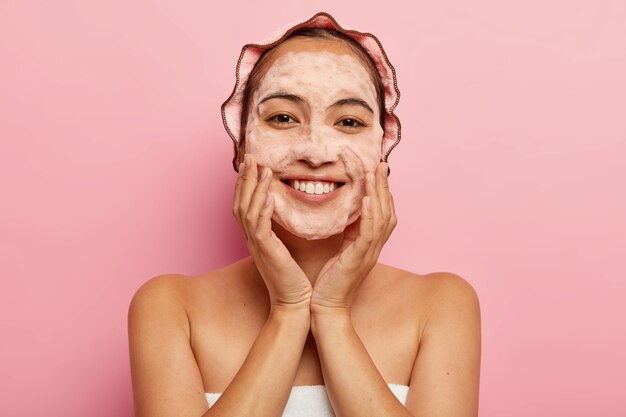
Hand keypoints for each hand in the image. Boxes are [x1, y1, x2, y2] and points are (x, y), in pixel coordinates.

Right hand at [233, 154, 312, 309]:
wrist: (295, 304)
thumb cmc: (294, 278)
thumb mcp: (285, 249)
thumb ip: (281, 230)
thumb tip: (286, 212)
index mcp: (256, 238)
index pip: (244, 204)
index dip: (246, 183)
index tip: (253, 164)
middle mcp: (251, 239)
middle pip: (239, 202)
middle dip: (244, 178)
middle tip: (250, 156)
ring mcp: (256, 246)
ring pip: (246, 210)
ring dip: (254, 187)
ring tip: (262, 168)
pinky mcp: (266, 252)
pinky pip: (259, 226)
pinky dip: (262, 207)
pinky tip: (269, 194)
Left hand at [310, 162, 396, 314]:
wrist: (326, 307)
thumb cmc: (330, 280)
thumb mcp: (342, 249)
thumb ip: (349, 231)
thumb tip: (349, 210)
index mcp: (370, 243)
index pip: (382, 211)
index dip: (381, 190)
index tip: (376, 168)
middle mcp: (374, 246)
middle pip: (387, 210)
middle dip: (383, 185)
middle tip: (379, 162)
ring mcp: (369, 253)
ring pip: (381, 218)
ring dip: (378, 193)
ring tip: (373, 173)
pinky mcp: (359, 259)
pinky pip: (368, 234)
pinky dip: (368, 215)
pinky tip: (365, 199)